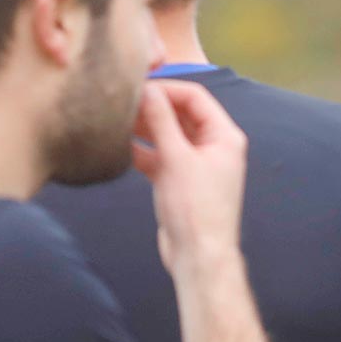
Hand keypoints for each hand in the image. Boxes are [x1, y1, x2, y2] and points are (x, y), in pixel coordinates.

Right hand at [132, 80, 247, 274]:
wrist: (198, 256)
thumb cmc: (196, 210)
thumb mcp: (176, 159)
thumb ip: (161, 121)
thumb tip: (147, 90)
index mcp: (224, 137)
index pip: (195, 97)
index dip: (167, 87)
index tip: (138, 85)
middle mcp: (214, 147)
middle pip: (180, 114)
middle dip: (153, 106)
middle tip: (122, 100)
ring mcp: (197, 165)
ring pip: (168, 135)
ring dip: (144, 128)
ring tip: (116, 118)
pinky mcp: (180, 181)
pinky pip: (159, 157)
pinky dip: (142, 151)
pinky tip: (119, 145)